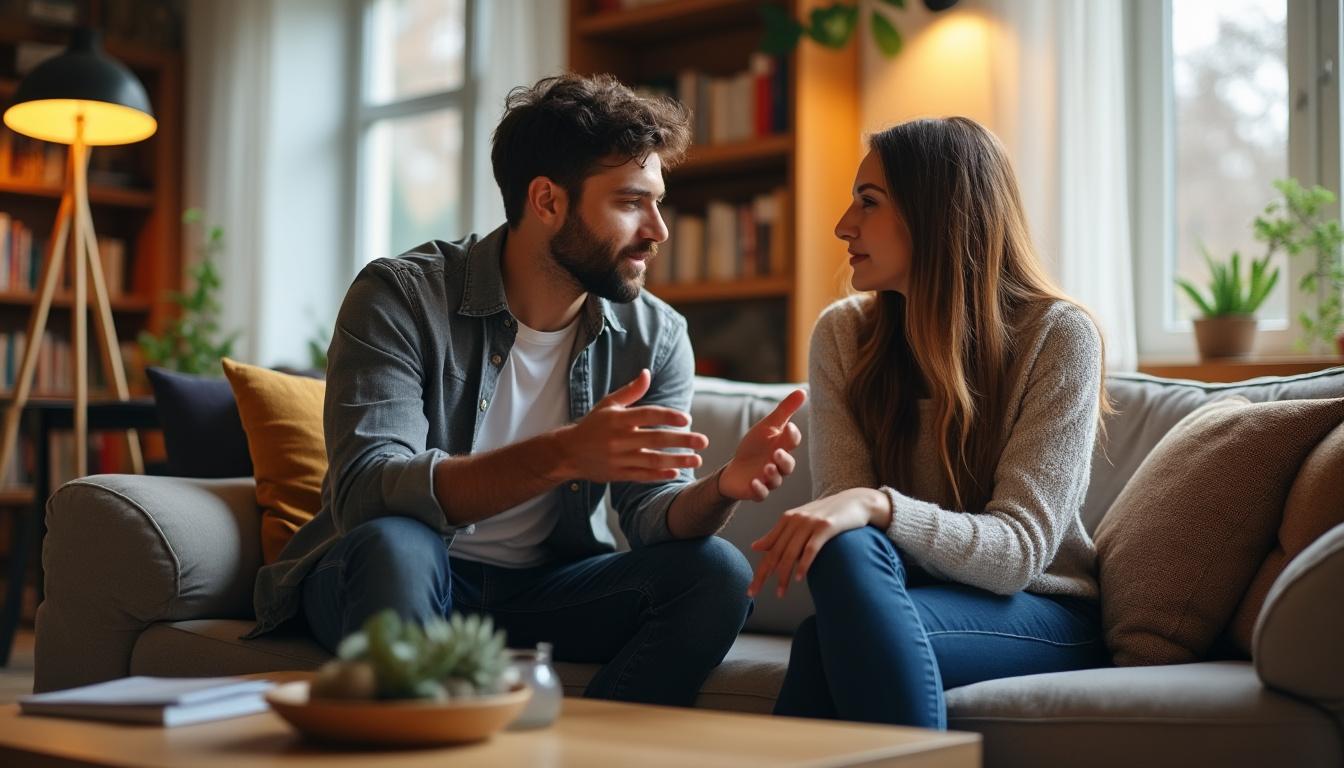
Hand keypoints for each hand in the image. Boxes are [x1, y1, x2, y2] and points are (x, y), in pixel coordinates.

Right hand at [551, 369, 708, 483]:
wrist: (569, 453)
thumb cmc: (593, 425)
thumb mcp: (608, 405)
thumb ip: (630, 391)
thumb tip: (647, 373)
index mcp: (618, 419)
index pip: (648, 415)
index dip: (669, 416)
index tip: (688, 419)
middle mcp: (619, 439)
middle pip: (655, 439)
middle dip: (682, 440)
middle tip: (703, 441)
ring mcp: (619, 458)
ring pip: (652, 460)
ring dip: (677, 460)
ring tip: (697, 459)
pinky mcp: (618, 474)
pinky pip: (642, 476)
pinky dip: (659, 475)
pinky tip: (676, 473)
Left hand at [717, 389, 805, 501]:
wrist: (736, 469)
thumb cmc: (755, 446)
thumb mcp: (767, 425)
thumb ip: (785, 410)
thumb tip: (803, 391)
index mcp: (783, 446)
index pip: (793, 441)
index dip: (792, 435)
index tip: (788, 427)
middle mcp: (779, 464)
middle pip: (788, 465)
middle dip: (784, 460)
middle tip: (776, 453)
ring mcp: (768, 479)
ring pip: (776, 480)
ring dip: (772, 475)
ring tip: (766, 468)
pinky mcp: (756, 491)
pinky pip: (761, 494)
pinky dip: (759, 489)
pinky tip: (753, 482)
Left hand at [747, 488, 887, 597]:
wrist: (857, 501)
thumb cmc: (828, 514)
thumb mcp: (801, 521)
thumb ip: (779, 534)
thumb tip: (755, 547)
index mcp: (787, 519)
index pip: (769, 549)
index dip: (760, 570)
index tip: (751, 590)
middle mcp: (796, 519)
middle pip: (776, 552)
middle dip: (764, 575)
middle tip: (755, 594)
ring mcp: (811, 522)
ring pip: (791, 553)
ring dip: (784, 575)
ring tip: (780, 593)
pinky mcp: (826, 527)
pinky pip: (811, 549)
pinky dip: (804, 564)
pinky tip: (799, 578)